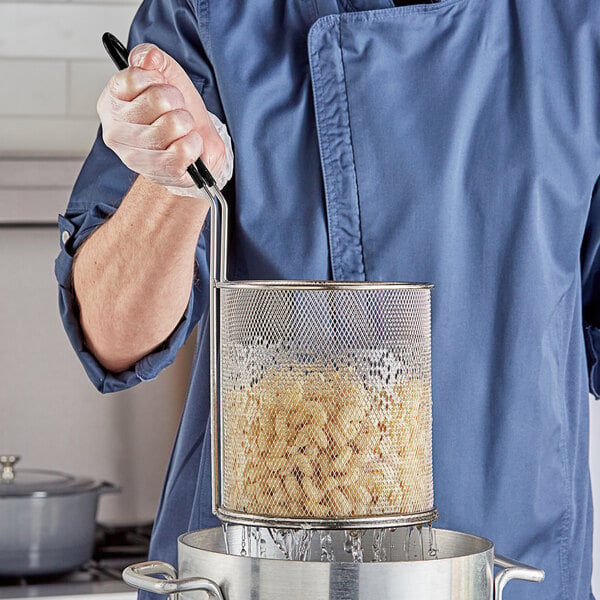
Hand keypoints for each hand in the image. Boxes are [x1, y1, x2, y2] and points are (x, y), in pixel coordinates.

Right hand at [97, 43, 232, 193]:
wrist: (195, 149)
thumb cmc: (176, 114)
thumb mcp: (166, 76)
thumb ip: (152, 58)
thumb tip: (148, 57)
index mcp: (112, 103)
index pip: (135, 77)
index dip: (158, 80)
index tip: (160, 89)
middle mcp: (115, 131)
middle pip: (158, 99)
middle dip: (177, 103)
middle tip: (175, 113)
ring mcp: (134, 157)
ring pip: (174, 124)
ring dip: (187, 124)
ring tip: (182, 131)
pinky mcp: (158, 174)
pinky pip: (184, 150)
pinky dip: (194, 144)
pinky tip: (188, 147)